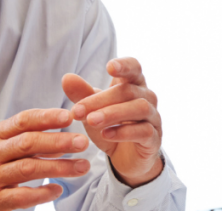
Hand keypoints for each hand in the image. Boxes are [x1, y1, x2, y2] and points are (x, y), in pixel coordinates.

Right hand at [0, 108, 90, 210]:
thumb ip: (31, 140)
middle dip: (58, 141)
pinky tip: (58, 189)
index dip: (46, 117)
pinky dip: (41, 194)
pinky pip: (19, 197)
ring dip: (58, 167)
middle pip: (27, 143)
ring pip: (27, 169)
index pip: (23, 121)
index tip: (69, 115)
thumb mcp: (0, 146)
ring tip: (83, 167)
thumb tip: (65, 138)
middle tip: (83, 142)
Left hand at [63, 57, 163, 187]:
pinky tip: (106, 134)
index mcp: (133, 85)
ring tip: (91, 121)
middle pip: (129, 91)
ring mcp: (153, 118)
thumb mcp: (93, 110)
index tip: (109, 67)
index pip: (134, 68)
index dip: (124, 65)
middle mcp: (147, 98)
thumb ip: (82, 94)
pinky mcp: (154, 138)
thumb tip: (67, 77)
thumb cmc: (111, 126)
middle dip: (101, 100)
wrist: (127, 158)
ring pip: (139, 108)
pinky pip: (144, 131)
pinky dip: (124, 132)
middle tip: (78, 110)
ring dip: (113, 113)